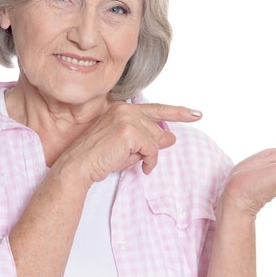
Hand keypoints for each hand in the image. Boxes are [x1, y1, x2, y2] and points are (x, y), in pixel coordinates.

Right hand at [57, 102, 201, 182]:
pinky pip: (152, 149)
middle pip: (157, 130)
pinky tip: (140, 168)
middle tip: (135, 158)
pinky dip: (149, 162)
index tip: (196, 114)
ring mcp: (127, 118)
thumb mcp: (129, 148)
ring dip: (149, 156)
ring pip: (156, 140)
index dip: (178, 112)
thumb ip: (149, 140)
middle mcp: (126, 108)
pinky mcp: (129, 131)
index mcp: (123, 108)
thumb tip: (171, 138)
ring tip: (135, 163)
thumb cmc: (100, 158)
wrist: (79, 165)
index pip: (156, 109)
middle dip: (151, 147)